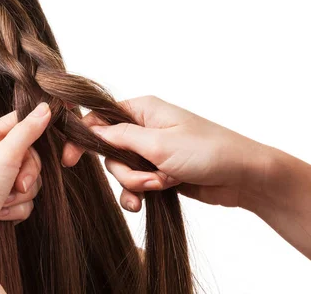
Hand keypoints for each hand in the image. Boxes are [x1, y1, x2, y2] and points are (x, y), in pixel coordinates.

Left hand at [0, 102, 49, 258]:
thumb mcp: (4, 155)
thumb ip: (27, 131)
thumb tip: (45, 107)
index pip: (16, 124)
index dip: (32, 132)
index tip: (42, 142)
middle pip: (28, 155)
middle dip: (27, 173)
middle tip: (19, 184)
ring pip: (29, 179)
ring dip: (22, 193)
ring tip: (4, 202)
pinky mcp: (0, 203)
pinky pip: (24, 199)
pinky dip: (17, 208)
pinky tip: (0, 214)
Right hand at [61, 95, 267, 211]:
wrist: (244, 177)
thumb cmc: (208, 151)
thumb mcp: (159, 143)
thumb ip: (120, 137)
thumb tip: (91, 129)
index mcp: (142, 109)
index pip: (98, 118)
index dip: (82, 138)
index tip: (69, 160)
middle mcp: (143, 127)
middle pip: (109, 150)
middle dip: (124, 170)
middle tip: (149, 178)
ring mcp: (150, 150)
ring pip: (121, 170)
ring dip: (137, 184)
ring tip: (161, 186)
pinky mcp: (157, 170)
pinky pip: (134, 183)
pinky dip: (139, 194)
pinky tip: (147, 203)